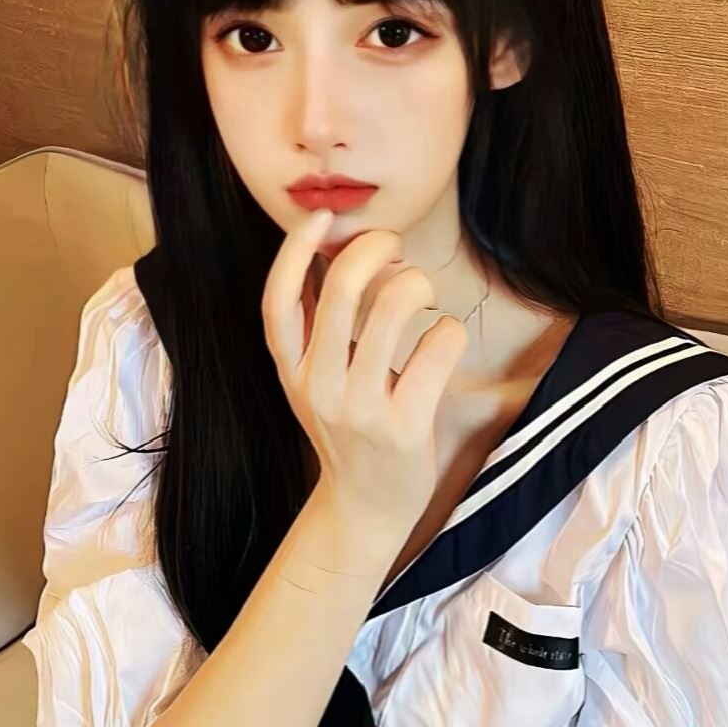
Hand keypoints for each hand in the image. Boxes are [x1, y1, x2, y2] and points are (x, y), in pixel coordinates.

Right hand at [261, 209, 468, 542]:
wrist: (366, 508)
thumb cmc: (350, 428)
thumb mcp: (316, 380)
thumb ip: (320, 327)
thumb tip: (342, 251)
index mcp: (291, 371)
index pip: (278, 302)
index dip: (295, 252)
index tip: (319, 217)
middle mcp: (318, 387)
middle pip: (343, 291)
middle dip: (374, 249)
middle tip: (394, 247)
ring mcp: (361, 408)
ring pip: (394, 307)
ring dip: (417, 283)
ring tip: (423, 295)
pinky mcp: (405, 426)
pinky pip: (438, 345)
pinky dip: (449, 330)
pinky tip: (444, 342)